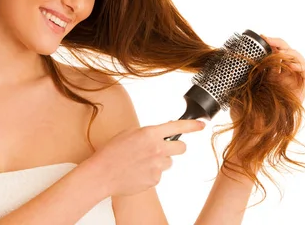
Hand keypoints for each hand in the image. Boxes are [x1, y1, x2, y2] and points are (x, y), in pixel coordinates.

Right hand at [88, 120, 204, 196]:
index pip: (178, 127)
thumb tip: (161, 134)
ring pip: (169, 162)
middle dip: (175, 148)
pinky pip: (159, 174)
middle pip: (181, 148)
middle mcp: (157, 149)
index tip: (201, 125)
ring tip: (141, 162)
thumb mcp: (130, 133)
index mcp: (150, 133)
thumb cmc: (112, 152)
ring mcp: (157, 166)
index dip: (193, 126)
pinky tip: (138, 171)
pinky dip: (151, 173)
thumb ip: (148, 133)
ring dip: (160, 161)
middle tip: (162, 149)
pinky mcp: (155, 179)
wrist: (102, 173)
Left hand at [260, 35, 304, 102]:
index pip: (278, 50)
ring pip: (299, 58)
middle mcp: (290, 69)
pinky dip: (299, 66)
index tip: (262, 37)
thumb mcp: (262, 77)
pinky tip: (290, 65)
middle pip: (289, 51)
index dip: (272, 42)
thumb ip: (263, 64)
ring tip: (280, 52)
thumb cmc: (266, 98)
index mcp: (279, 67)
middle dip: (279, 44)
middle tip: (269, 41)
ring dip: (290, 53)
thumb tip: (255, 49)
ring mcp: (298, 76)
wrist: (271, 116)